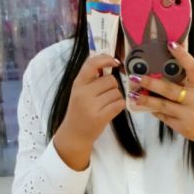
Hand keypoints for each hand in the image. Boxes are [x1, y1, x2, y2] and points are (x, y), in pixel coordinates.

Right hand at [54, 54, 123, 169]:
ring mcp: (91, 106)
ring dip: (116, 97)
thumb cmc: (80, 111)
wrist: (74, 134)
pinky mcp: (100, 117)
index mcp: (78, 84)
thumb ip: (91, 78)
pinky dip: (119, 105)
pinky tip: (112, 109)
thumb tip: (110, 61)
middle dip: (113, 86)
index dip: (105, 59)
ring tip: (107, 104)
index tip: (115, 62)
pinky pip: (119, 103)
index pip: (92, 64)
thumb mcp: (80, 91)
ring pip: (116, 92)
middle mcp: (83, 93)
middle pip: (110, 80)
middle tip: (106, 95)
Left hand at [127, 42, 193, 163]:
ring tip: (133, 95)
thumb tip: (167, 66)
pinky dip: (153, 110)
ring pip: (163, 105)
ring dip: (146, 99)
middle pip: (170, 90)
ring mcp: (188, 115)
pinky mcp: (181, 126)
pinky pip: (164, 116)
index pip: (193, 68)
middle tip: (136, 76)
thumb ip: (188, 81)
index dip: (183, 55)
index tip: (170, 44)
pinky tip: (144, 105)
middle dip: (151, 83)